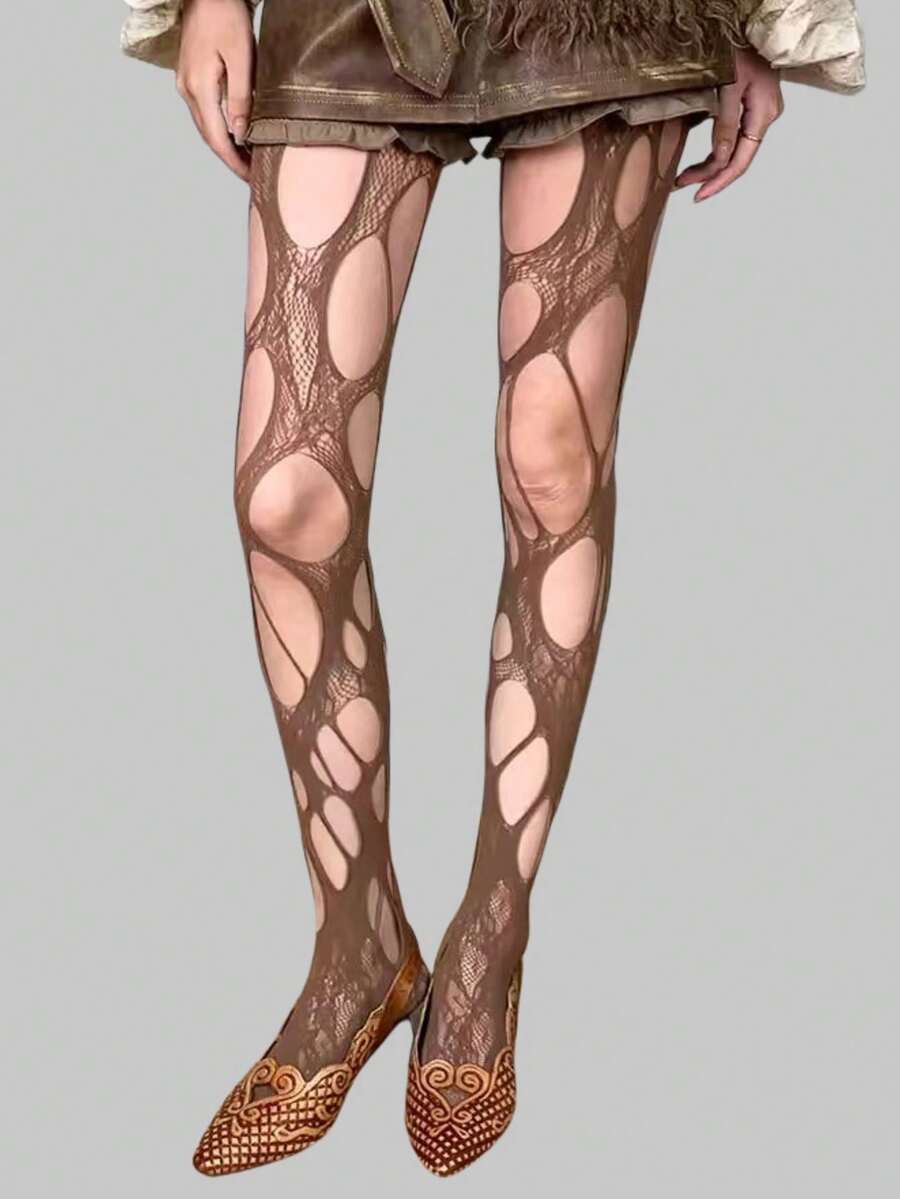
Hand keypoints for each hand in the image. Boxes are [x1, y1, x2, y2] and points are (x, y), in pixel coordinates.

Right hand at [176, 0, 254, 180]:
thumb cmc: (226, 17)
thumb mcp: (241, 57)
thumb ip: (241, 97)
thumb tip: (242, 134)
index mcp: (199, 88)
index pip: (217, 138)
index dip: (234, 162)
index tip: (251, 177)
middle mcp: (187, 90)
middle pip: (209, 137)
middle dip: (231, 159)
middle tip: (253, 174)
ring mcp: (185, 84)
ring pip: (206, 126)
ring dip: (225, 145)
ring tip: (247, 159)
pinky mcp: (190, 77)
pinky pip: (204, 112)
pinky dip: (220, 128)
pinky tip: (235, 133)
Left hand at [676, 48, 783, 201]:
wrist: (748, 27)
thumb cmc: (741, 49)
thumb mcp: (729, 86)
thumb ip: (725, 123)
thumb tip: (719, 159)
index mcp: (764, 113)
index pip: (741, 160)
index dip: (720, 181)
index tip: (699, 194)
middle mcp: (764, 117)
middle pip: (737, 158)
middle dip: (710, 175)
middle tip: (683, 186)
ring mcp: (759, 113)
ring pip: (734, 151)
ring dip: (710, 165)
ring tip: (686, 177)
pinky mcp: (750, 109)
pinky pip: (733, 138)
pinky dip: (716, 151)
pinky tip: (702, 161)